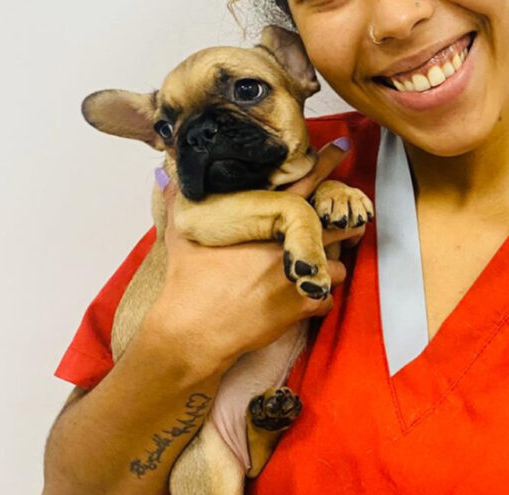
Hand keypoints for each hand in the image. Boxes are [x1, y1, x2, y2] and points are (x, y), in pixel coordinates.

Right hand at [144, 140, 362, 367]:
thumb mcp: (180, 237)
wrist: (195, 331)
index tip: (342, 149)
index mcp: (262, 221)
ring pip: (336, 265)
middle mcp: (287, 243)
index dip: (325, 167)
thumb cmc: (187, 285)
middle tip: (344, 226)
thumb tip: (165, 176)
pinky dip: (318, 300)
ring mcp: (299, 272)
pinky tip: (300, 300)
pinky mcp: (304, 302)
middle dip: (341, 225)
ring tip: (306, 272)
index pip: (302, 184)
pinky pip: (327, 298)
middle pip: (335, 225)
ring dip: (326, 268)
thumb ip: (177, 203)